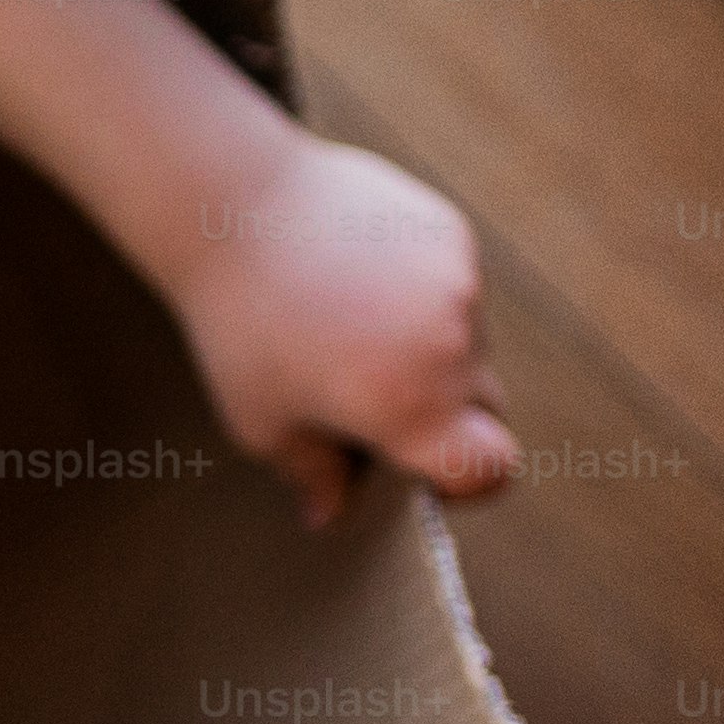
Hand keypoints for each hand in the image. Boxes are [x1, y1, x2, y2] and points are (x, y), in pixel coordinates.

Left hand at [166, 134, 518, 527]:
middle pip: (480, 405)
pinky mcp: (451, 235)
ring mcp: (458, 284)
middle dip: (439, 413)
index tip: (426, 476)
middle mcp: (450, 347)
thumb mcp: (260, 419)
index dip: (468, 483)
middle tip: (363, 396)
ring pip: (464, 341)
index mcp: (410, 407)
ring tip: (344, 323)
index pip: (490, 468)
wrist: (233, 207)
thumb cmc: (238, 327)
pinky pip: (452, 285)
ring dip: (424, 347)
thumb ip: (312, 474)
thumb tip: (329, 517)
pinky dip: (417, 292)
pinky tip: (354, 274)